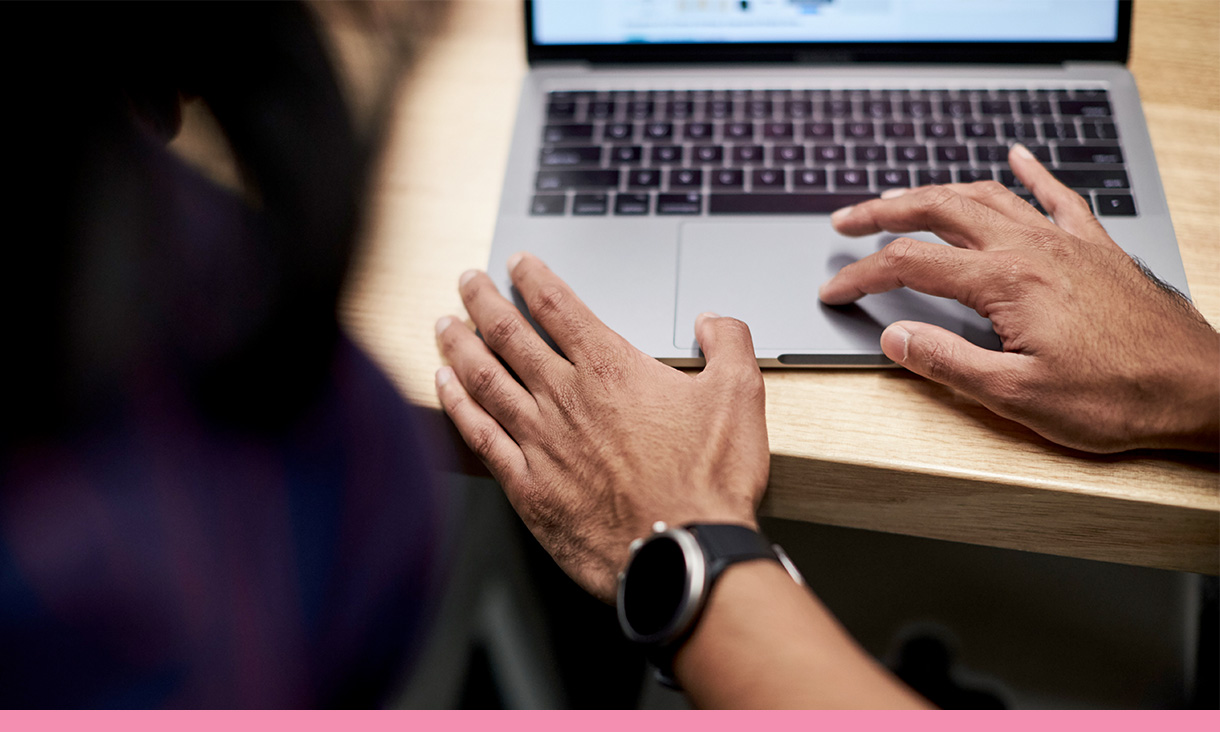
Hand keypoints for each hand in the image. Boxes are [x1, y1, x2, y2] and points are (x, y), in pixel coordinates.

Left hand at [435, 253, 768, 601]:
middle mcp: (565, 398)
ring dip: (460, 346)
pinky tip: (444, 387)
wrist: (682, 554)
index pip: (558, 307)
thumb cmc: (709, 481)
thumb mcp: (739, 397)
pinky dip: (457, 405)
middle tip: (467, 281)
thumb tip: (713, 320)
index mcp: (610, 369)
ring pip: (485, 379)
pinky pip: (480, 435)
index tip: (517, 262)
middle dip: (483, 301)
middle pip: (509, 336)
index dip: (533, 278)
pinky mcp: (527, 486)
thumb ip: (728, 345)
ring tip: (443, 324)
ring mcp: (539, 442)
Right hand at [821, 144, 1218, 452]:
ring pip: (987, 196)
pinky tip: (1016, 158)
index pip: (910, 264)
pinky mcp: (1095, 247)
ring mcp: (1066, 241)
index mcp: (1006, 282)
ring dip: (936, 192)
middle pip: (939, 211)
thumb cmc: (1118, 398)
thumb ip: (948, 362)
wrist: (1198, 386)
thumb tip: (894, 336)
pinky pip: (1057, 194)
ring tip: (902, 199)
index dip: (861, 275)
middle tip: (846, 221)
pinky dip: (1029, 172)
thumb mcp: (1018, 397)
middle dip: (884, 212)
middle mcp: (1032, 248)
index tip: (833, 291)